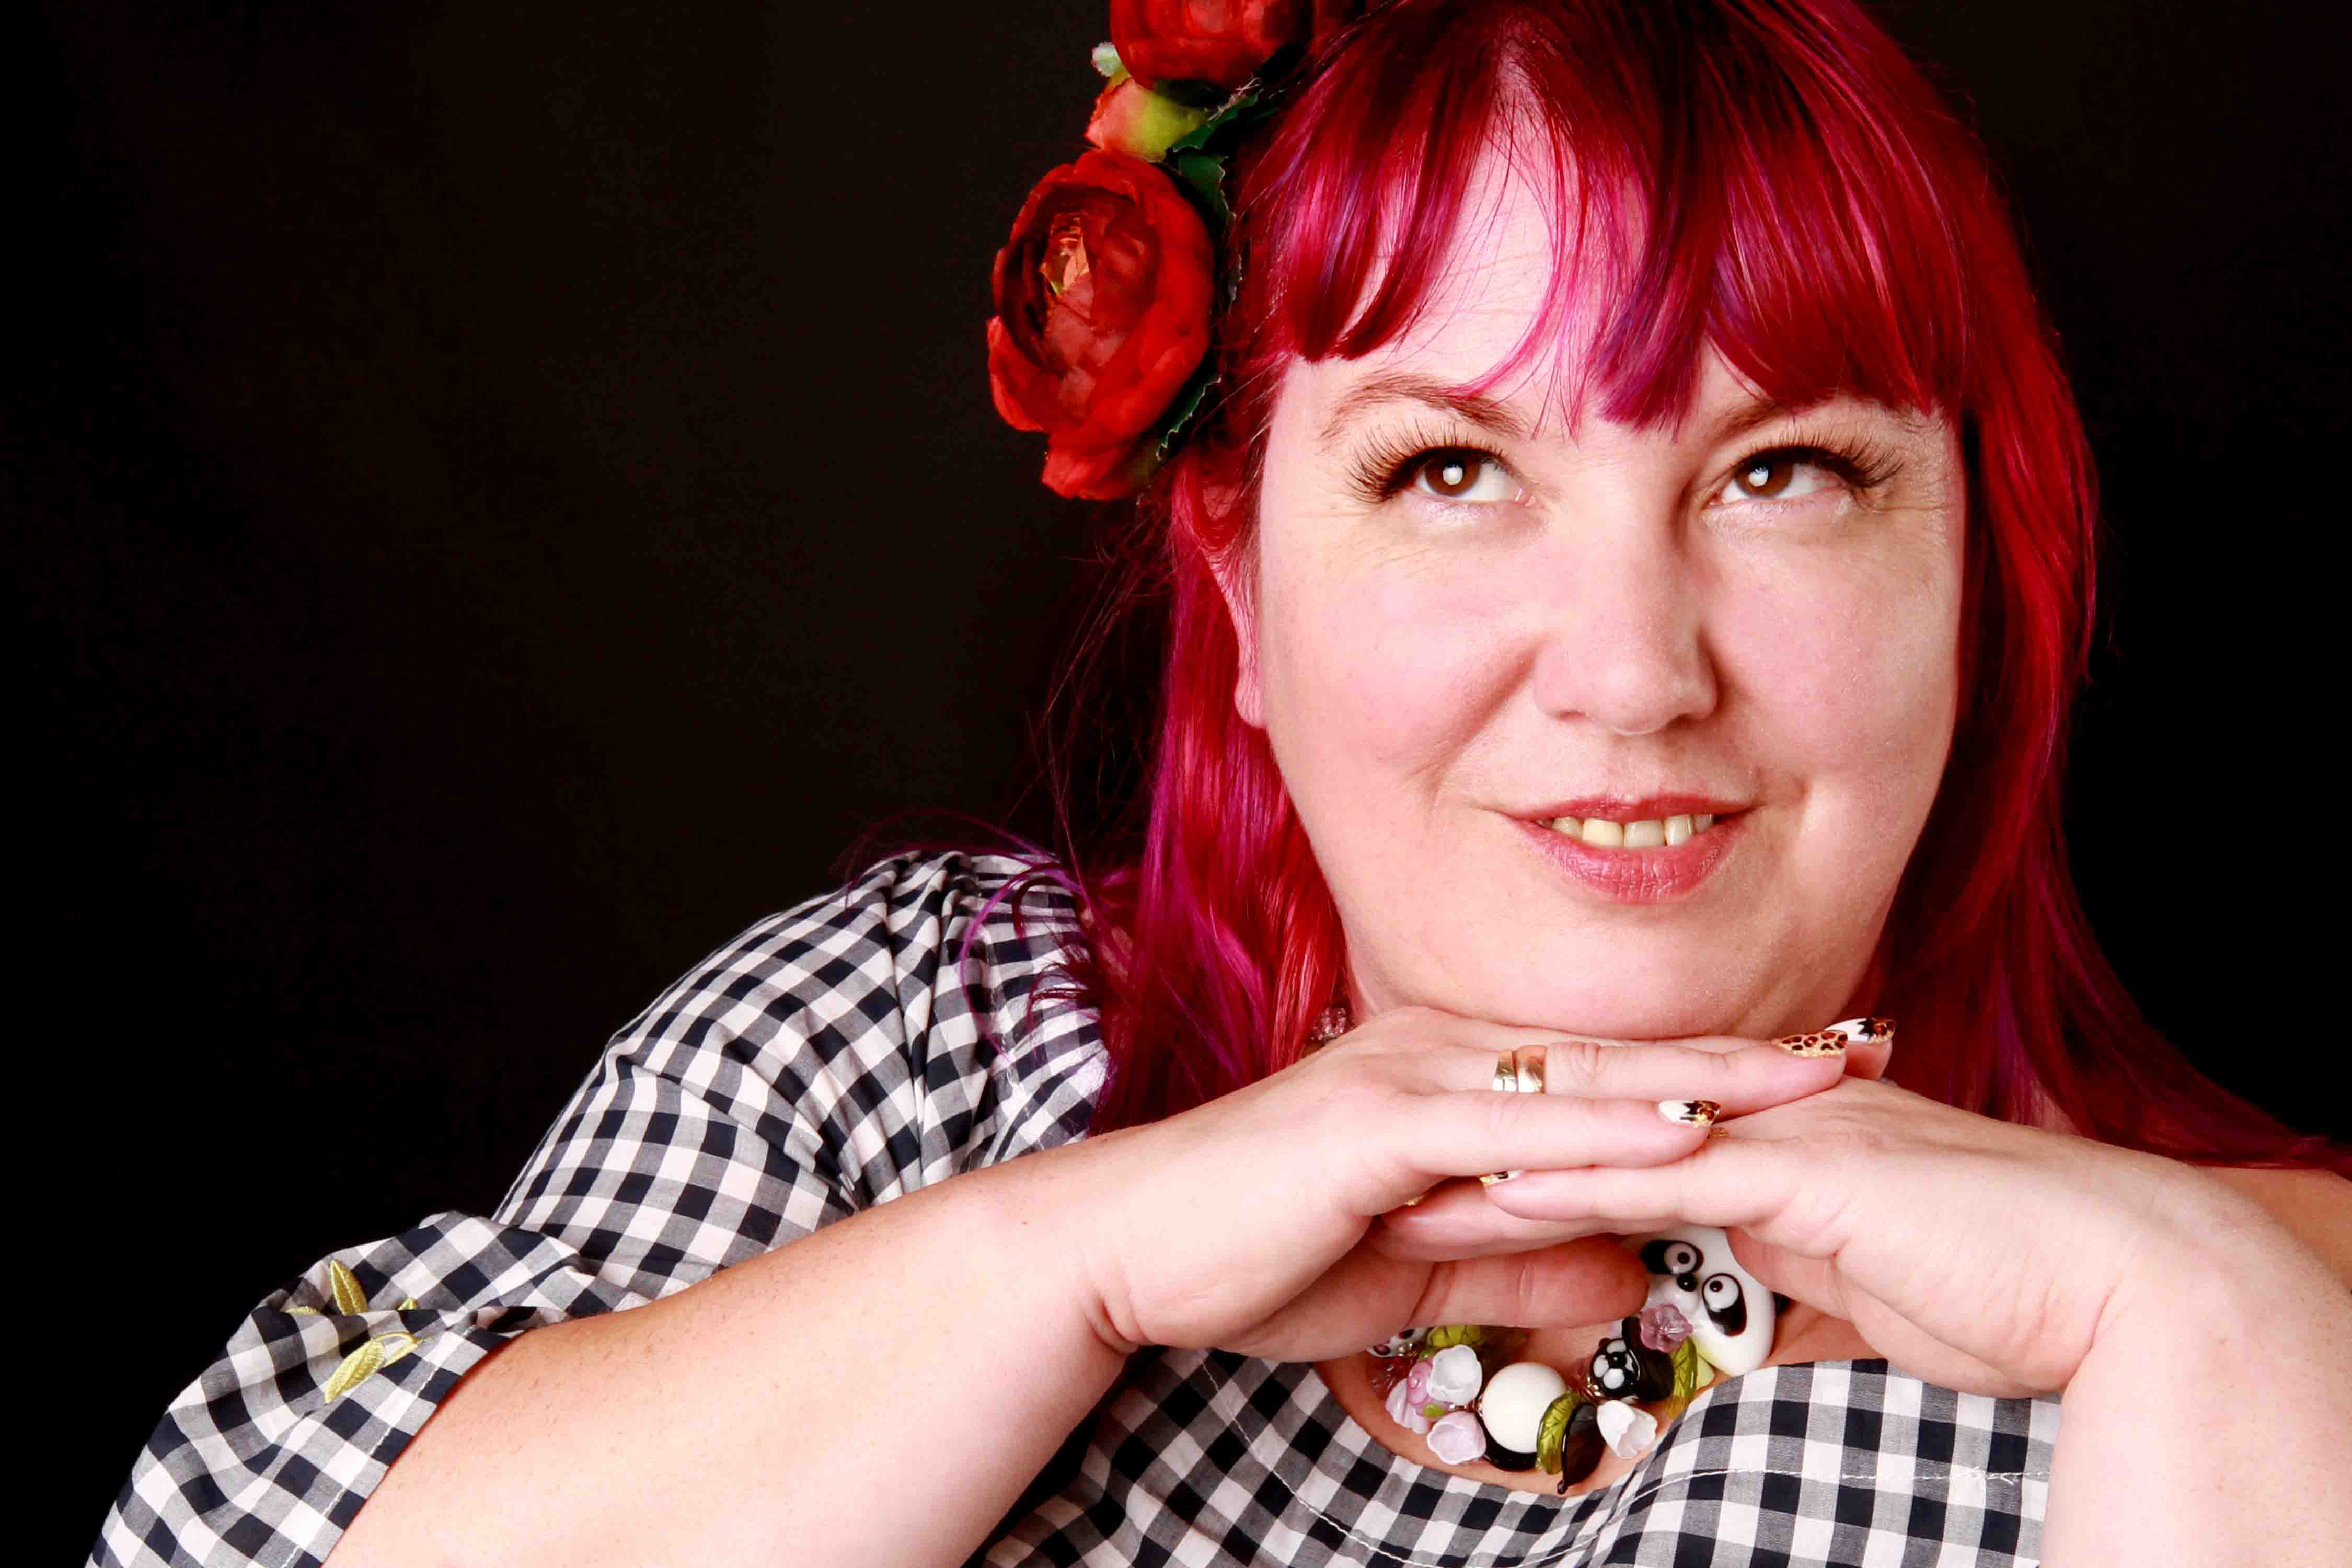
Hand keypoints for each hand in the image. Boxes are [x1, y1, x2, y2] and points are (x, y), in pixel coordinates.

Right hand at [1022, 1006, 1858, 1362]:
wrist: (1132, 1247)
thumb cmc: (1261, 1251)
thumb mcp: (1419, 1268)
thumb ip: (1519, 1254)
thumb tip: (1625, 1267)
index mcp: (1452, 1081)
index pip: (1610, 1074)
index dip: (1720, 1074)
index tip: (1824, 1078)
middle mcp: (1441, 1056)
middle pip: (1624, 1056)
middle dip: (1751, 1058)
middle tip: (1871, 1047)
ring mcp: (1410, 1078)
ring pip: (1585, 1076)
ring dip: (1707, 1078)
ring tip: (1819, 1080)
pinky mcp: (1377, 1123)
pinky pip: (1511, 1124)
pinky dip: (1603, 1128)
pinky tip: (1684, 1131)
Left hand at [1377, 1062, 2214, 1396]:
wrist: (2112, 1278)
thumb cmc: (2003, 1289)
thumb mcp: (1865, 1294)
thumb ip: (1798, 1288)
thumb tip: (1748, 1314)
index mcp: (1767, 1149)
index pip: (1618, 1149)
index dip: (1523, 1167)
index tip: (1432, 1190)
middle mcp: (1760, 1126)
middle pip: (1590, 1132)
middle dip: (1482, 1155)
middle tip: (1376, 1175)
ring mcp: (1778, 1139)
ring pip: (1609, 1142)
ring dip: (1500, 1168)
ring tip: (1395, 1187)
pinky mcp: (1801, 1173)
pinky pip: (1667, 1173)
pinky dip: (1579, 1182)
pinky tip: (1502, 1192)